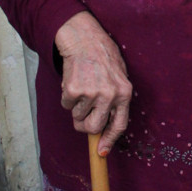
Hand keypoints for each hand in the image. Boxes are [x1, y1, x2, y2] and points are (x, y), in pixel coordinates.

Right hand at [55, 11, 132, 155]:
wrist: (84, 39)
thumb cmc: (102, 57)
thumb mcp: (118, 77)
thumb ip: (115, 101)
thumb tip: (104, 128)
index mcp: (124, 93)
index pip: (119, 125)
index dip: (110, 140)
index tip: (101, 151)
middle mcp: (110, 95)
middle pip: (94, 127)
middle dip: (85, 126)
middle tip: (82, 116)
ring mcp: (92, 93)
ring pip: (78, 117)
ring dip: (77, 107)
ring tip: (82, 87)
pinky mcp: (74, 90)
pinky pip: (67, 105)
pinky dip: (67, 97)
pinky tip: (74, 81)